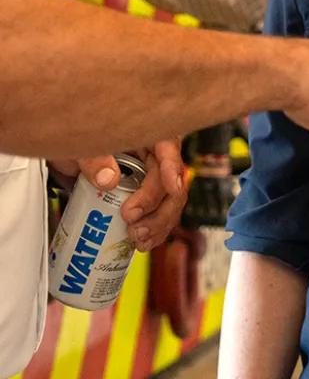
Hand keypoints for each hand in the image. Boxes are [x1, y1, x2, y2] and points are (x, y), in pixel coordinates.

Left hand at [49, 141, 186, 250]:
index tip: (173, 187)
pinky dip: (153, 232)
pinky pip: (157, 215)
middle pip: (171, 182)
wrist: (65, 158)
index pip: (168, 146)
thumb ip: (93, 159)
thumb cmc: (76, 142)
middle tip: (132, 222)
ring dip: (157, 225)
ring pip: (168, 203)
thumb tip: (109, 180)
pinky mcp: (143, 198)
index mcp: (145, 135)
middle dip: (157, 208)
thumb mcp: (80, 146)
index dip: (174, 167)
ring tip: (137, 238)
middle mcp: (154, 157)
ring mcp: (150, 179)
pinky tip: (141, 243)